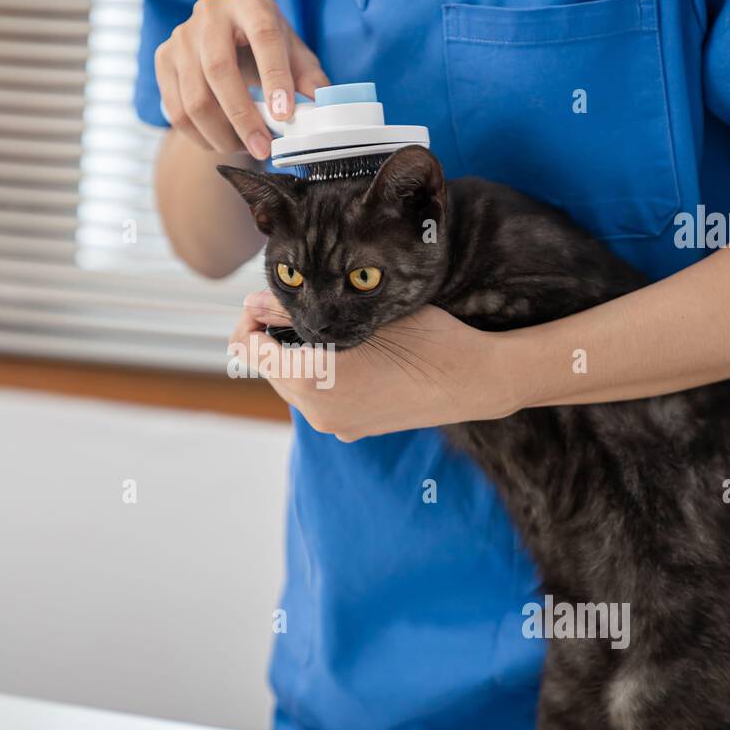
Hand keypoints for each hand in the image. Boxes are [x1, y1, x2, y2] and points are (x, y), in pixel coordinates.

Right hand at [155, 0, 328, 160]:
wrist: (225, 39)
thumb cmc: (265, 48)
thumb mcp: (293, 54)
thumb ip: (308, 77)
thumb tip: (320, 103)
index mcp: (250, 3)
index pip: (264, 37)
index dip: (274, 78)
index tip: (284, 116)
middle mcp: (210, 13)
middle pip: (219, 70)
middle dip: (242, 118)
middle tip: (262, 149)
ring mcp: (181, 36)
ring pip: (194, 98)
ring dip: (221, 134)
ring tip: (244, 147)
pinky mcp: (163, 59)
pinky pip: (176, 111)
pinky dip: (200, 137)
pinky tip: (222, 142)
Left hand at [231, 292, 526, 440]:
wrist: (478, 382)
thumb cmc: (429, 338)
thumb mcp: (362, 312)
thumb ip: (299, 310)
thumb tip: (253, 304)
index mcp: (312, 381)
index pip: (251, 350)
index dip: (251, 321)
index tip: (266, 300)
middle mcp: (317, 412)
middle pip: (269, 369)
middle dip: (275, 338)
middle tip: (299, 304)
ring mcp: (336, 425)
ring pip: (293, 385)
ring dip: (297, 356)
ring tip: (327, 325)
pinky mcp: (354, 430)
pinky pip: (319, 399)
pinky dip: (320, 375)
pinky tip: (349, 352)